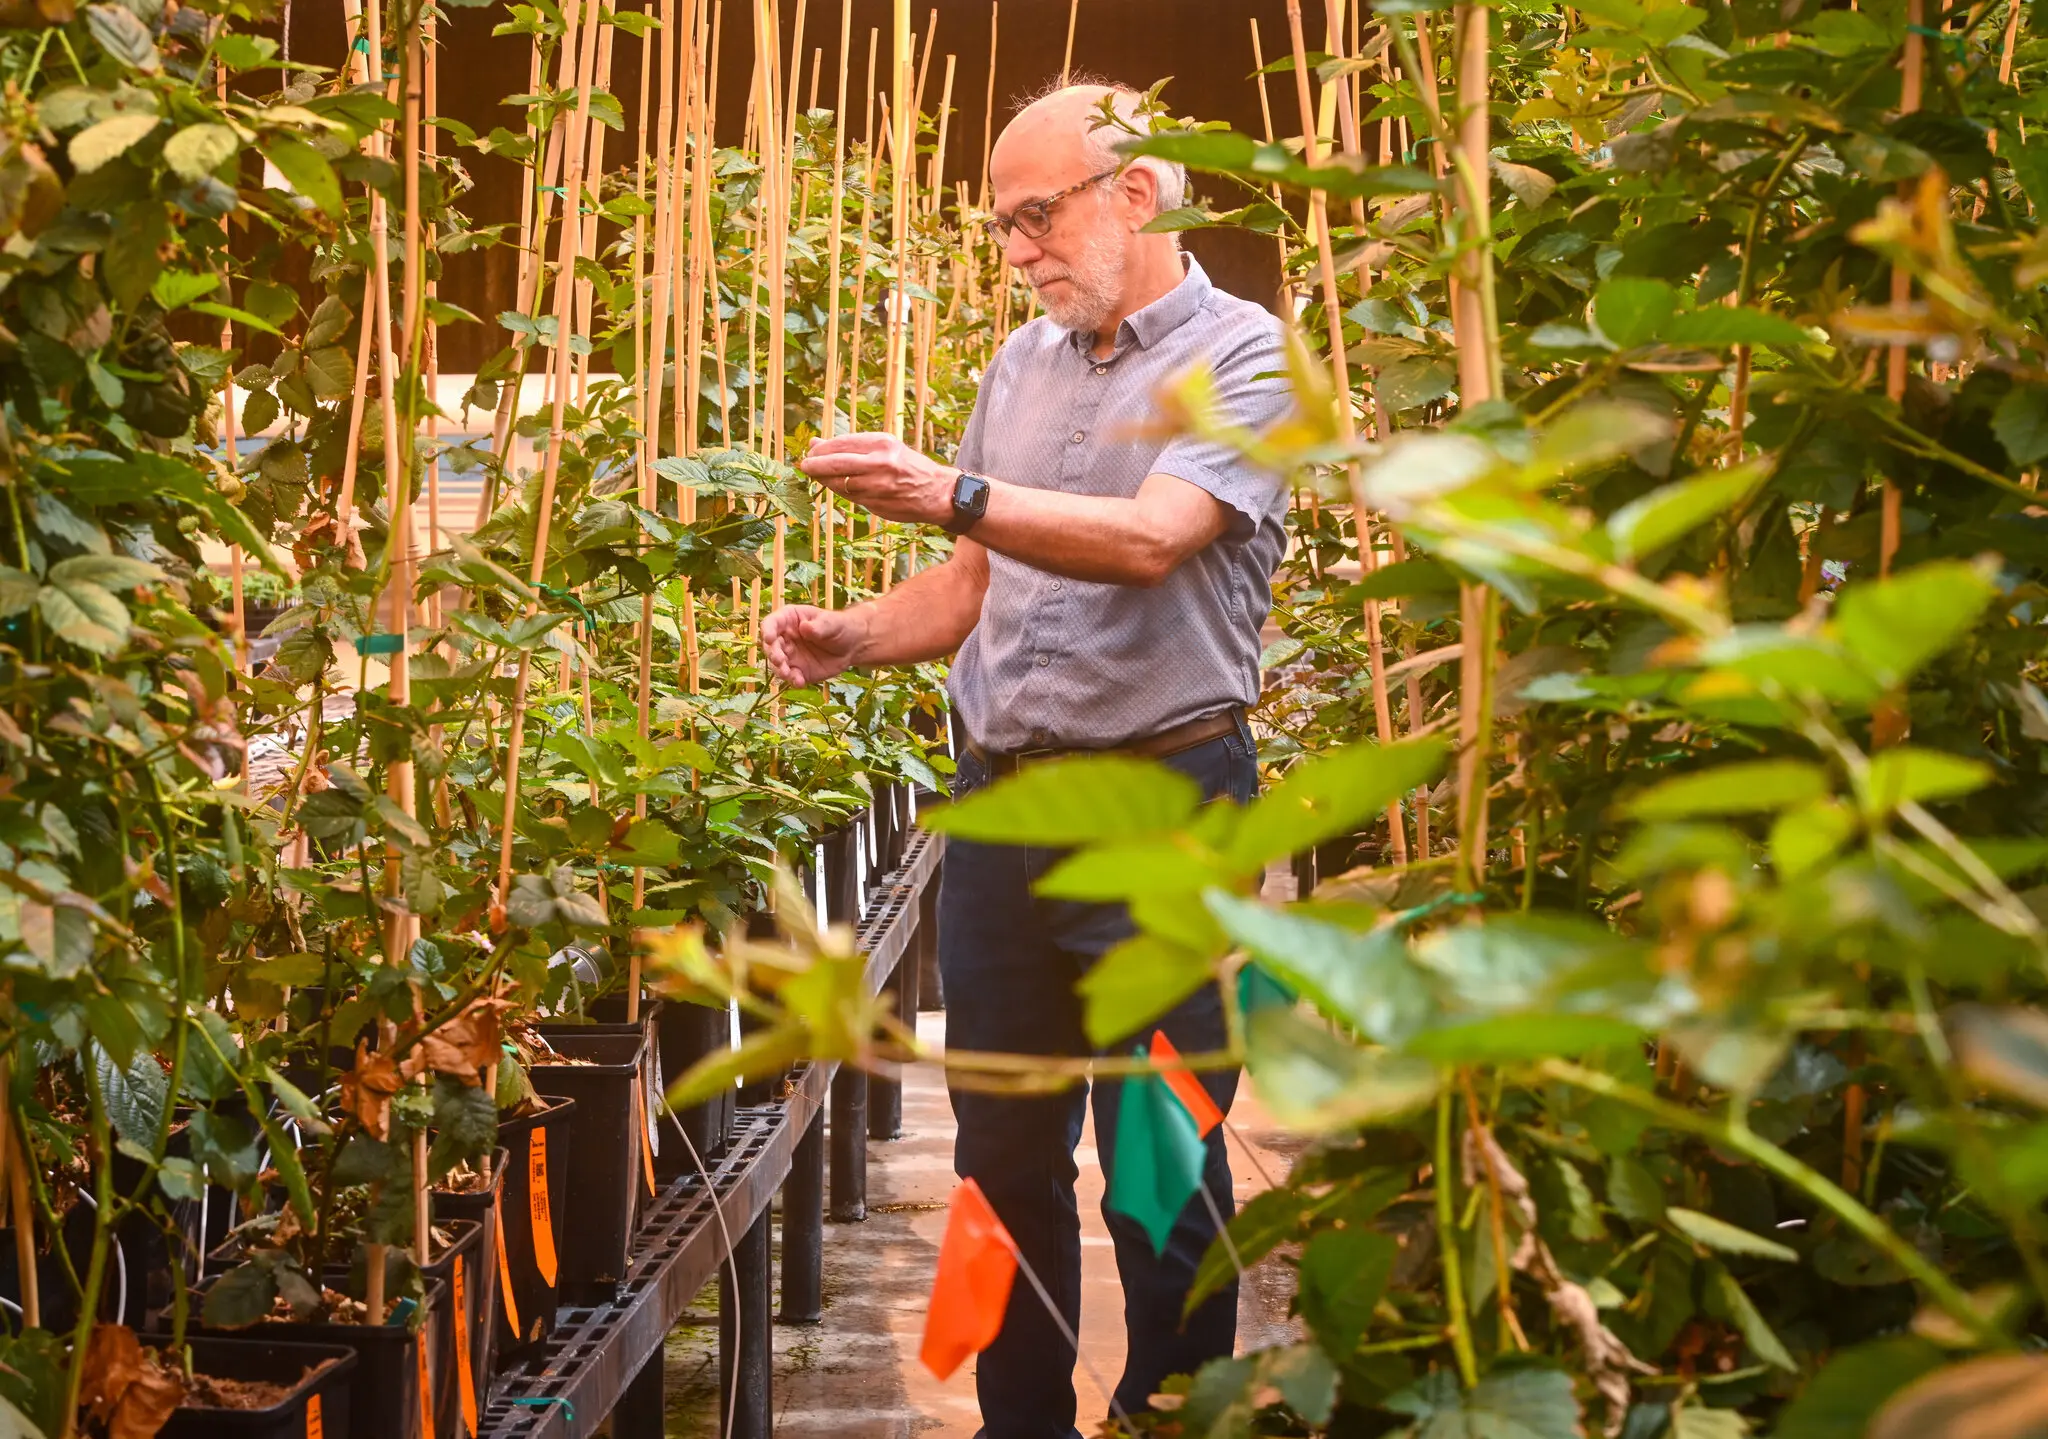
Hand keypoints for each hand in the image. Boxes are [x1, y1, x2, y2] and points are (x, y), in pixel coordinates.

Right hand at [761, 604, 867, 686]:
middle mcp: (785, 638)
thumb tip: (805, 628)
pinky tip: (800, 682)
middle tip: (780, 661)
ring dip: (780, 670)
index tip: (769, 639)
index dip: (767, 630)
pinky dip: (793, 680)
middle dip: (773, 654)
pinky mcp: (798, 671)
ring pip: (777, 664)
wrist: (852, 646)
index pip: (771, 623)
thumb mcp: (831, 623)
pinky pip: (791, 677)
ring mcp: (790, 656)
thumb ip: (819, 626)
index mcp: (789, 620)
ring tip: (788, 674)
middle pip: (771, 646)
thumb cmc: (839, 627)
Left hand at [801, 432, 957, 525]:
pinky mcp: (878, 504)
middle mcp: (880, 463)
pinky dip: (841, 492)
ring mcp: (879, 486)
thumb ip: (851, 447)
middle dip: (815, 466)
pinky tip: (838, 487)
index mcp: (882, 443)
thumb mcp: (884, 447)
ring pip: (841, 484)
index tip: (810, 453)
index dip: (821, 450)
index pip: (841, 445)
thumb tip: (815, 444)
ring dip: (825, 482)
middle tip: (804, 466)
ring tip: (819, 477)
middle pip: (836, 465)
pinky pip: (851, 498)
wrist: (937, 492)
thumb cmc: (907, 466)